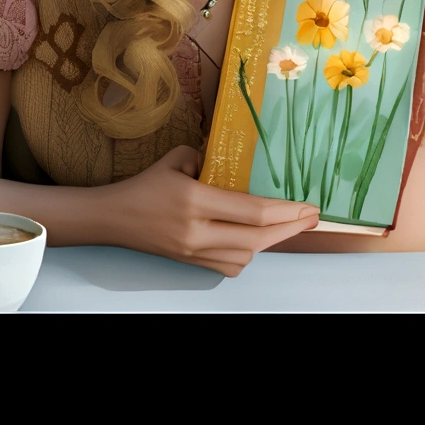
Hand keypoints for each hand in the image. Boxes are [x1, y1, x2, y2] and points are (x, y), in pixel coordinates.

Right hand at [98, 145, 319, 276]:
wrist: (112, 218)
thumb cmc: (145, 184)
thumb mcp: (177, 159)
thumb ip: (209, 158)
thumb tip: (236, 162)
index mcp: (195, 201)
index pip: (252, 212)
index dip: (285, 212)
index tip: (308, 207)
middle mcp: (197, 232)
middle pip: (257, 240)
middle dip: (290, 230)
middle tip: (311, 219)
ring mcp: (194, 252)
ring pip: (246, 257)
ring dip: (268, 243)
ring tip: (284, 226)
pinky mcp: (191, 263)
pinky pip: (229, 266)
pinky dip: (247, 254)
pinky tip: (253, 240)